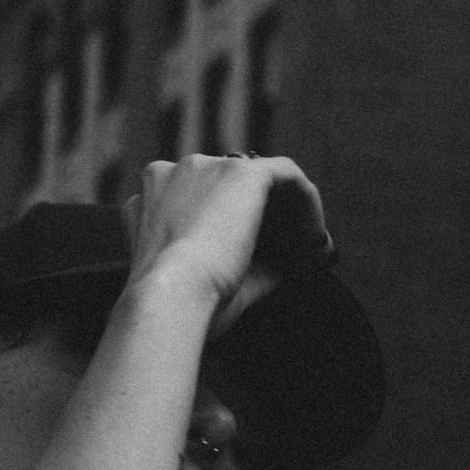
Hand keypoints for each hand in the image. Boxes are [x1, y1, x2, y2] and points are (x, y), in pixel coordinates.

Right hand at [122, 154, 329, 309]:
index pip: (199, 201)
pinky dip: (306, 200)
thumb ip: (238, 266)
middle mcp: (174, 173)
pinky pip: (285, 173)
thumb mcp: (199, 281)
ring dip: (287, 209)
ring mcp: (205, 167)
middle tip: (291, 251)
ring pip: (258, 179)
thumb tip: (280, 268)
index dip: (231, 225)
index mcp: (152, 198)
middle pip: (228, 187)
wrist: (168, 295)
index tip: (258, 254)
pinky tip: (316, 234)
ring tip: (308, 246)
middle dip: (261, 216)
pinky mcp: (239, 172)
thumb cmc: (175, 302)